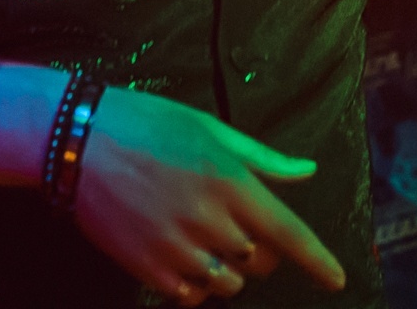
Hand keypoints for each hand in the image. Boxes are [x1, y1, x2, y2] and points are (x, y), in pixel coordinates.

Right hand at [73, 85, 345, 304]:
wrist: (79, 140)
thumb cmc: (149, 124)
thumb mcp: (211, 128)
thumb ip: (263, 158)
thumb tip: (307, 171)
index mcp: (230, 180)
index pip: (290, 233)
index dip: (319, 261)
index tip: (336, 280)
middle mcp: (210, 219)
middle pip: (260, 261)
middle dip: (260, 249)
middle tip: (236, 224)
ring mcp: (177, 248)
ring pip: (228, 282)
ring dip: (228, 267)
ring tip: (204, 237)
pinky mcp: (147, 268)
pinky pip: (190, 296)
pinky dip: (195, 285)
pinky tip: (182, 257)